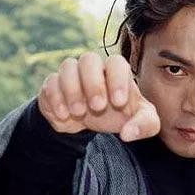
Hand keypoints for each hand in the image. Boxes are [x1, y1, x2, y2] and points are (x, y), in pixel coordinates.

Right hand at [37, 52, 160, 141]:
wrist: (90, 121)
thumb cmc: (119, 114)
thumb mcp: (141, 122)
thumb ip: (144, 125)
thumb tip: (129, 134)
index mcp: (116, 72)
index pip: (116, 63)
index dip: (117, 79)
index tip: (119, 102)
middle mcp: (93, 68)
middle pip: (89, 59)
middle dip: (93, 83)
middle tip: (98, 106)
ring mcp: (71, 75)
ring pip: (67, 66)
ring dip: (72, 89)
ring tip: (79, 112)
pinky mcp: (53, 86)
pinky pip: (50, 83)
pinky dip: (55, 98)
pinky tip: (64, 115)